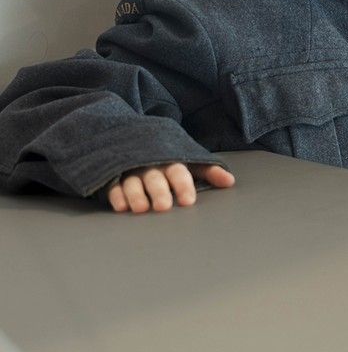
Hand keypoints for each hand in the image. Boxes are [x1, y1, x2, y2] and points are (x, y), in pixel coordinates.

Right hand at [106, 163, 234, 213]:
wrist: (138, 142)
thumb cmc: (170, 161)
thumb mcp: (191, 163)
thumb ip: (209, 172)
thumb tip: (230, 182)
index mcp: (171, 161)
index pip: (179, 171)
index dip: (184, 185)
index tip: (188, 201)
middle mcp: (151, 165)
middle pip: (155, 178)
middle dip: (159, 192)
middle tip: (163, 207)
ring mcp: (131, 171)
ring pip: (133, 182)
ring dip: (136, 195)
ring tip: (142, 209)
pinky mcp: (114, 177)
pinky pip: (114, 185)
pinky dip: (117, 195)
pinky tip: (122, 207)